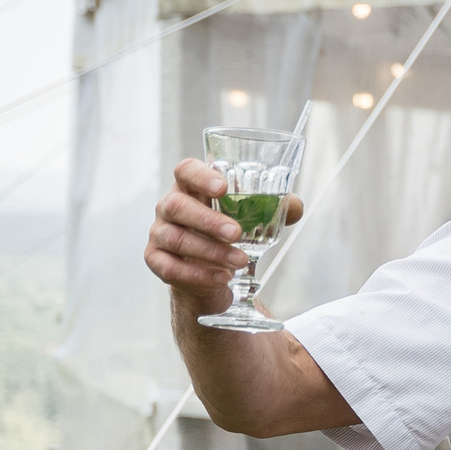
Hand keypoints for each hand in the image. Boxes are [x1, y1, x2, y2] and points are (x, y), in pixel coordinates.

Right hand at [145, 157, 302, 313]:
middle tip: (237, 233)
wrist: (211, 270)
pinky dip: (198, 275)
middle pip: (177, 206)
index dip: (200, 175)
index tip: (223, 188)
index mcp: (191, 188)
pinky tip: (223, 278)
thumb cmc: (230, 233)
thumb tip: (294, 207)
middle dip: (208, 221)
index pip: (186, 171)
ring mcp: (159, 233)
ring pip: (177, 239)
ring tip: (240, 261)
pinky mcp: (156, 259)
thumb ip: (275, 208)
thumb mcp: (253, 218)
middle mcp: (169, 207)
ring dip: (211, 251)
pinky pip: (170, 267)